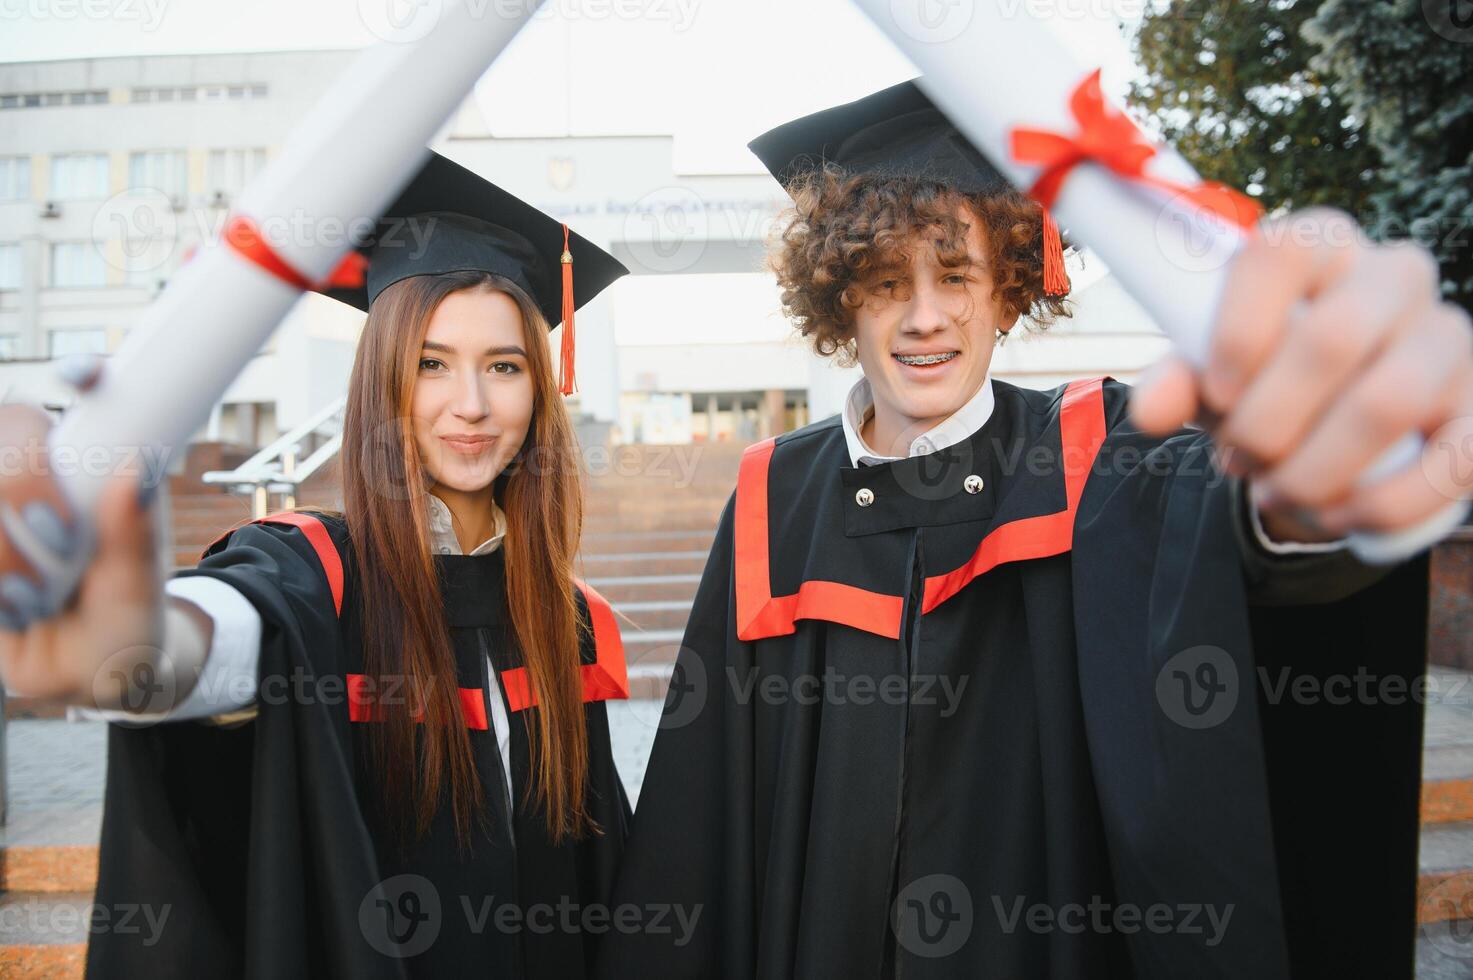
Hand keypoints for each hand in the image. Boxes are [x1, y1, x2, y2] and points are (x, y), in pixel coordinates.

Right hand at [0, 357, 166, 706]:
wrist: (85, 674)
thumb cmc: (123, 623)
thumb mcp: (138, 593)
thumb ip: (136, 540)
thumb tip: (136, 472)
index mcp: (99, 467)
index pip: (87, 394)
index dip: (85, 373)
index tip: (87, 378)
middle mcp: (42, 471)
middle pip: (11, 428)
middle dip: (23, 482)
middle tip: (60, 537)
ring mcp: (4, 506)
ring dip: (6, 549)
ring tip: (34, 597)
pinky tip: (12, 608)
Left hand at [1131, 208, 1472, 542]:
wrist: (1336, 424)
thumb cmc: (1265, 381)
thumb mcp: (1213, 376)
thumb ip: (1178, 381)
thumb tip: (1152, 409)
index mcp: (1320, 245)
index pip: (1279, 253)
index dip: (1239, 332)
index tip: (1217, 395)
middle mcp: (1394, 276)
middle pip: (1331, 339)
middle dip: (1267, 422)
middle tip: (1238, 459)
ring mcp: (1448, 338)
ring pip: (1387, 402)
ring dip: (1316, 468)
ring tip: (1278, 491)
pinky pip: (1450, 462)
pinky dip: (1382, 504)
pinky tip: (1339, 516)